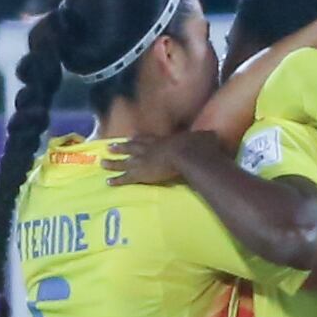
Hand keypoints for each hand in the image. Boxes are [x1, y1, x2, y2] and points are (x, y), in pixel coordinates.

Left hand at [109, 129, 225, 187]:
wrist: (188, 154)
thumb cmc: (197, 147)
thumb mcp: (204, 138)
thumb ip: (206, 137)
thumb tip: (214, 134)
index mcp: (165, 140)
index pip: (149, 139)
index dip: (140, 139)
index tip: (132, 138)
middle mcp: (151, 147)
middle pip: (132, 147)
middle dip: (121, 147)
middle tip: (109, 146)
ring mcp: (144, 160)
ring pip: (124, 161)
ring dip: (113, 162)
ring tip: (102, 162)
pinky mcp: (141, 173)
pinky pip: (126, 178)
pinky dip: (117, 180)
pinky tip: (108, 182)